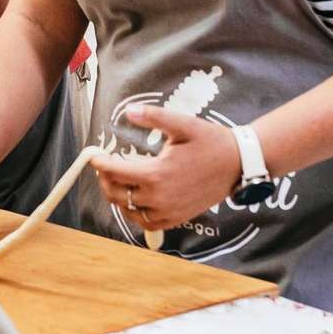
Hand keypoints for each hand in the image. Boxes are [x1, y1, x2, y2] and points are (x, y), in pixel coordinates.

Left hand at [87, 105, 240, 231]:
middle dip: (105, 179)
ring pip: (128, 210)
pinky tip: (135, 199)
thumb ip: (153, 117)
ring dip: (118, 196)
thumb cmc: (211, 142)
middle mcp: (159, 198)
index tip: (93, 155)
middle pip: (116, 193)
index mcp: (156, 174)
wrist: (239, 164)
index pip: (114, 171)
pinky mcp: (176, 219)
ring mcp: (167, 211)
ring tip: (117, 181)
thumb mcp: (183, 124)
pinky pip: (146, 223)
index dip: (99, 163)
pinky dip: (135, 213)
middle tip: (104, 167)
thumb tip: (129, 111)